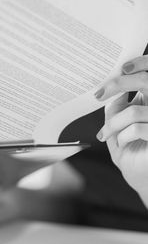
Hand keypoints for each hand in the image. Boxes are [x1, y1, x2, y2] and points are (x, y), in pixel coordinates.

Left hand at [96, 56, 147, 202]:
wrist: (144, 180)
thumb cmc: (133, 152)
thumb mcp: (119, 126)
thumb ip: (117, 108)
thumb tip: (108, 90)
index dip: (142, 63)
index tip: (122, 68)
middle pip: (147, 81)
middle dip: (120, 84)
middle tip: (99, 94)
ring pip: (135, 110)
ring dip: (114, 124)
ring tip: (105, 135)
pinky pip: (137, 128)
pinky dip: (123, 136)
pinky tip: (121, 144)